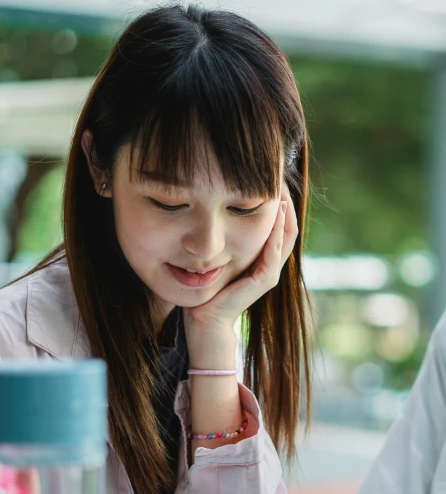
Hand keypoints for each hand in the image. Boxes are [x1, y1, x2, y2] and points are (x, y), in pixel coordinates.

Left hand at [185, 188, 297, 332]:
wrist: (205, 319)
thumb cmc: (207, 287)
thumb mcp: (218, 254)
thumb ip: (224, 236)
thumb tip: (215, 207)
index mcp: (263, 256)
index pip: (279, 223)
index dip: (278, 200)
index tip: (270, 176)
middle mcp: (271, 262)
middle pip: (289, 225)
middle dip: (285, 199)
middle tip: (279, 174)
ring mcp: (270, 272)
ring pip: (287, 235)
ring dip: (284, 212)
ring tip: (280, 188)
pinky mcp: (264, 280)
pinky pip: (274, 252)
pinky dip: (275, 233)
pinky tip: (273, 214)